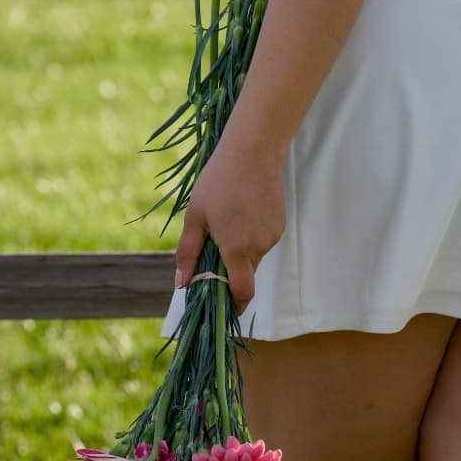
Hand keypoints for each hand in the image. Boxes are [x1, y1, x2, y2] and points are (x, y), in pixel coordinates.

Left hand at [171, 131, 286, 313]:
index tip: (224, 310)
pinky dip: (250, 236)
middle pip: (245, 273)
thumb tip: (181, 284)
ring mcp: (272, 235)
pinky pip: (262, 241)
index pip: (242, 291)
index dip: (234, 305)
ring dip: (239, 250)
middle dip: (229, 270)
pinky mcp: (280, 224)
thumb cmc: (218, 181)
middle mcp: (259, 246)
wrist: (254, 150)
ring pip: (253, 256)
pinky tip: (241, 212)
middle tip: (212, 247)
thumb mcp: (195, 216)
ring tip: (226, 220)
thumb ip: (188, 253)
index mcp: (236, 248)